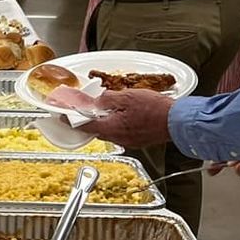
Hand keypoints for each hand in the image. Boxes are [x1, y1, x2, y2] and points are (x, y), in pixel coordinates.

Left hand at [57, 87, 174, 148]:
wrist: (178, 122)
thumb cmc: (156, 110)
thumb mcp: (127, 98)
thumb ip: (106, 100)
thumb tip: (93, 101)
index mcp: (111, 128)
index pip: (83, 125)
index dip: (70, 119)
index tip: (60, 115)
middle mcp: (117, 138)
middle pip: (95, 129)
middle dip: (87, 120)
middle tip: (81, 109)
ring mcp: (128, 141)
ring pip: (108, 131)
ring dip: (103, 121)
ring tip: (104, 109)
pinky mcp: (137, 141)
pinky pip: (120, 132)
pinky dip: (116, 124)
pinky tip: (121, 115)